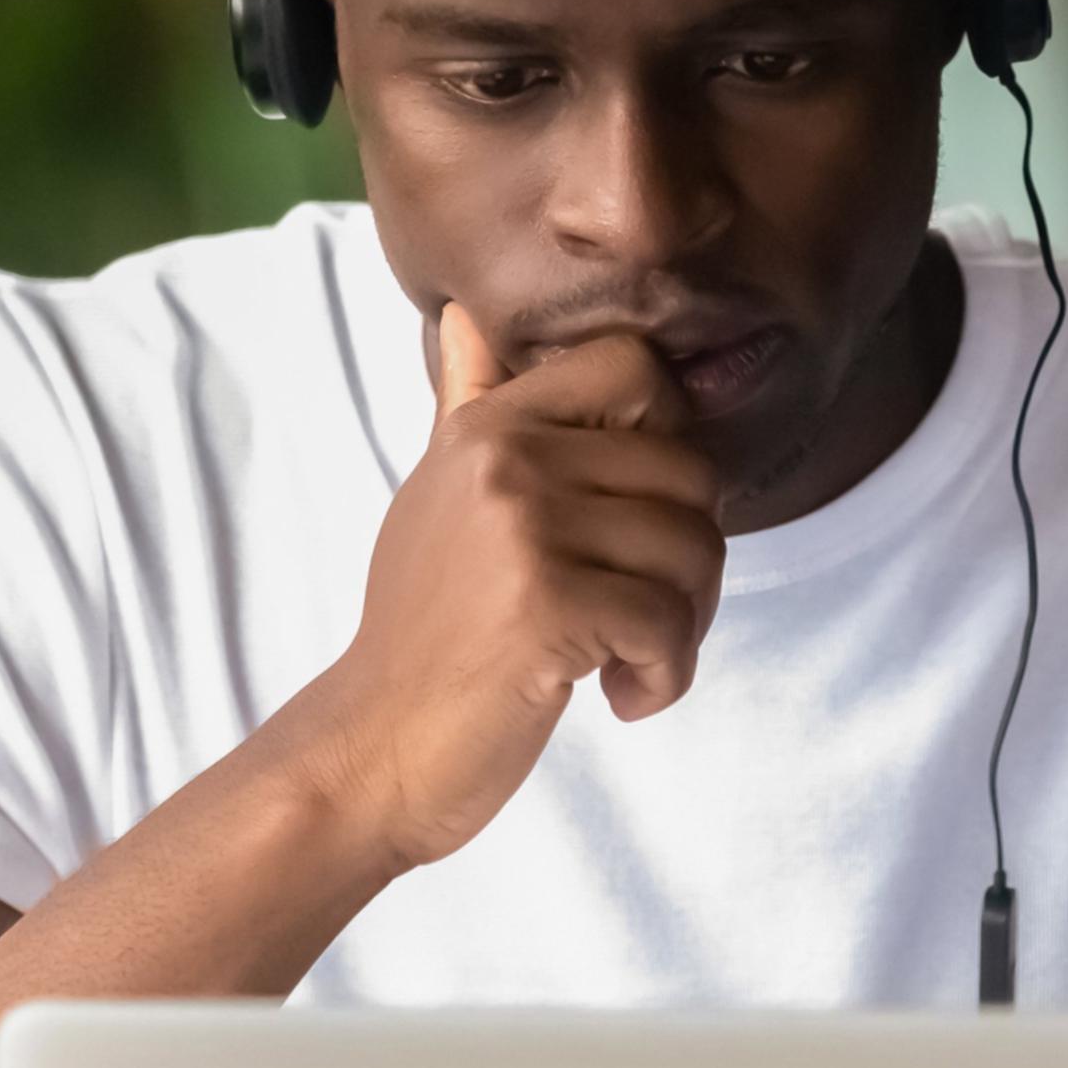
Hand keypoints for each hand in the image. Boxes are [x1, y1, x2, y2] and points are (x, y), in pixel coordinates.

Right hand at [260, 301, 725, 872]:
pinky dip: (664, 676)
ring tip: (624, 660)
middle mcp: (506, 459)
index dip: (671, 438)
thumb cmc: (423, 634)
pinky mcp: (546, 606)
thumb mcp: (438, 499)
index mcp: (488, 426)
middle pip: (691, 474)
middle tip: (643, 617)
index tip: (638, 512)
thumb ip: (467, 408)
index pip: (634, 367)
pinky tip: (618, 696)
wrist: (373, 748)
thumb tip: (465, 318)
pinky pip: (669, 623)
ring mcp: (523, 529)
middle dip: (691, 560)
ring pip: (694, 550)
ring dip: (682, 627)